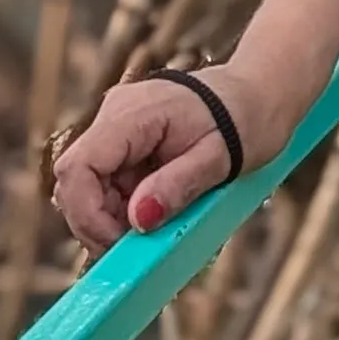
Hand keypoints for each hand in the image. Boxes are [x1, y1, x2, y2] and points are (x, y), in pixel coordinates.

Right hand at [50, 66, 268, 247]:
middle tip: (138, 247)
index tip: (119, 242)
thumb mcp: (220, 160)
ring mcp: (118, 126)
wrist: (261, 92)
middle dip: (99, 221)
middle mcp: (115, 115)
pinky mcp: (126, 139)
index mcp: (132, 114)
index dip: (87, 213)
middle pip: (77, 180)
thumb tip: (138, 220)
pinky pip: (109, 180)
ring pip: (90, 185)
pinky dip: (125, 205)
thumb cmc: (247, 120)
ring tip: (156, 226)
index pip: (78, 167)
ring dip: (114, 216)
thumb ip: (177, 187)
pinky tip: (156, 211)